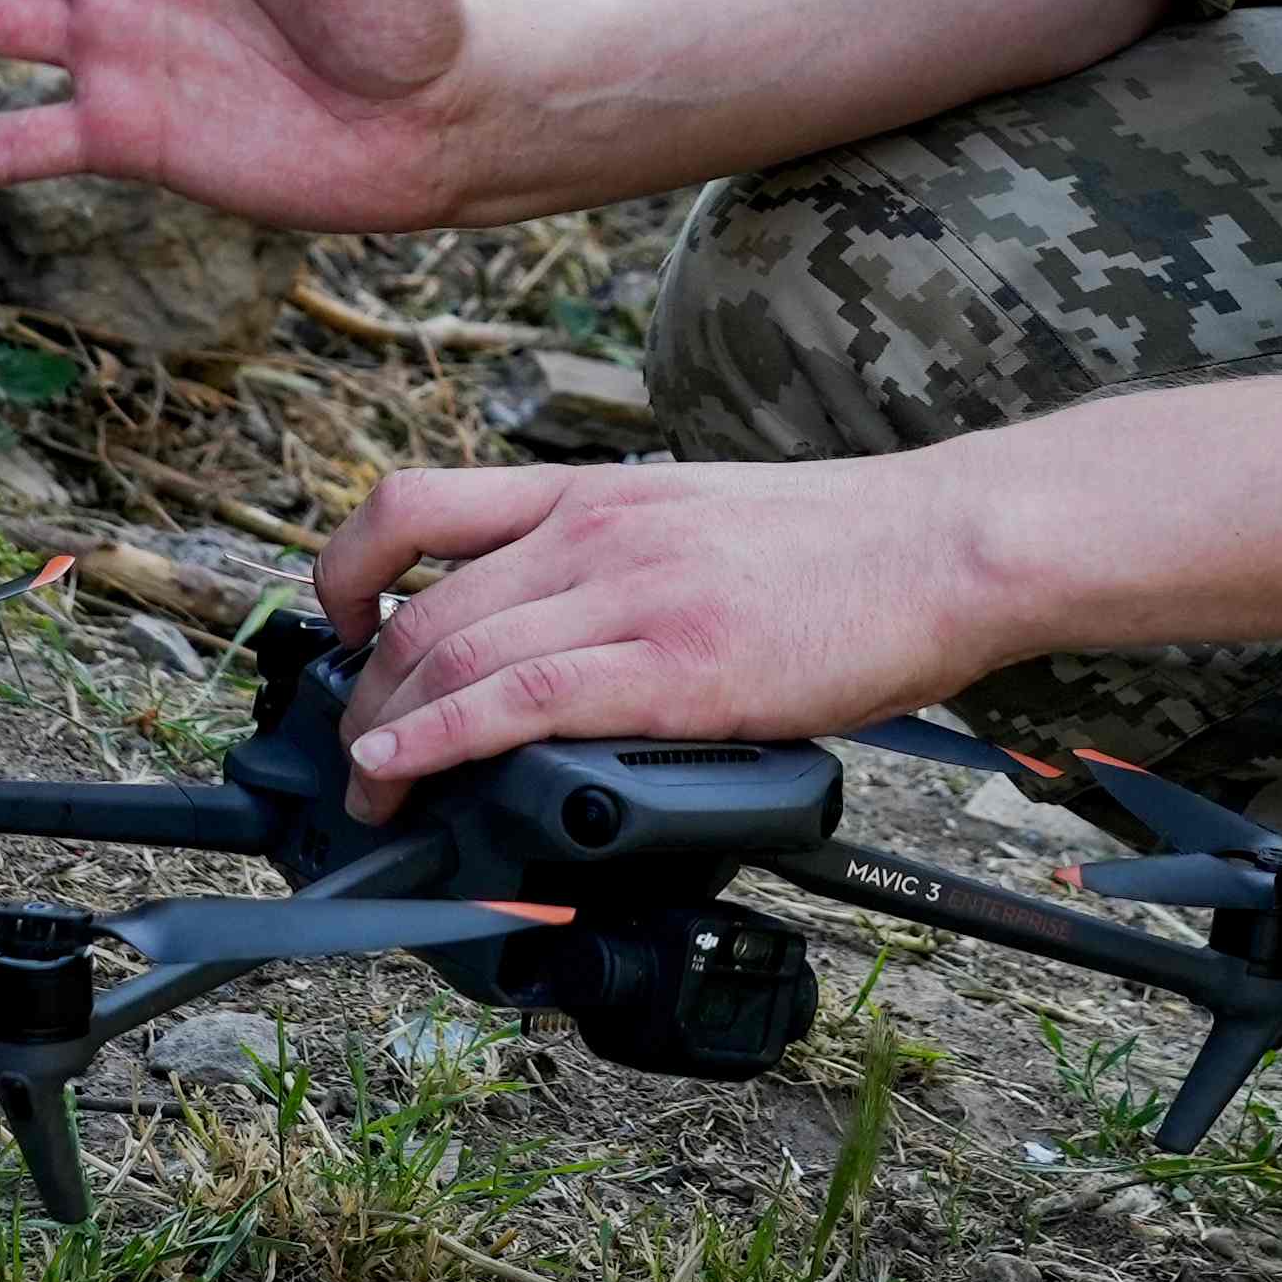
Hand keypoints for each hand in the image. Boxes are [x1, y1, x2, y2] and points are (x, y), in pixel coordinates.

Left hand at [315, 456, 1015, 819]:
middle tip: (354, 752)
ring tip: (373, 789)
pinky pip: (518, 701)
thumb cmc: (842, 547)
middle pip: (421, 606)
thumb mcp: (698, 518)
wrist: (942, 545)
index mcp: (594, 491)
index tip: (340, 628)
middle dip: (361, 691)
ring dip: (385, 733)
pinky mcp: (672, 666)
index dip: (346, 571)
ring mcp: (629, 594)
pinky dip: (437, 742)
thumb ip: (619, 563)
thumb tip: (565, 637)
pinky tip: (405, 772)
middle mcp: (592, 530)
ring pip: (452, 654)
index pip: (418, 506)